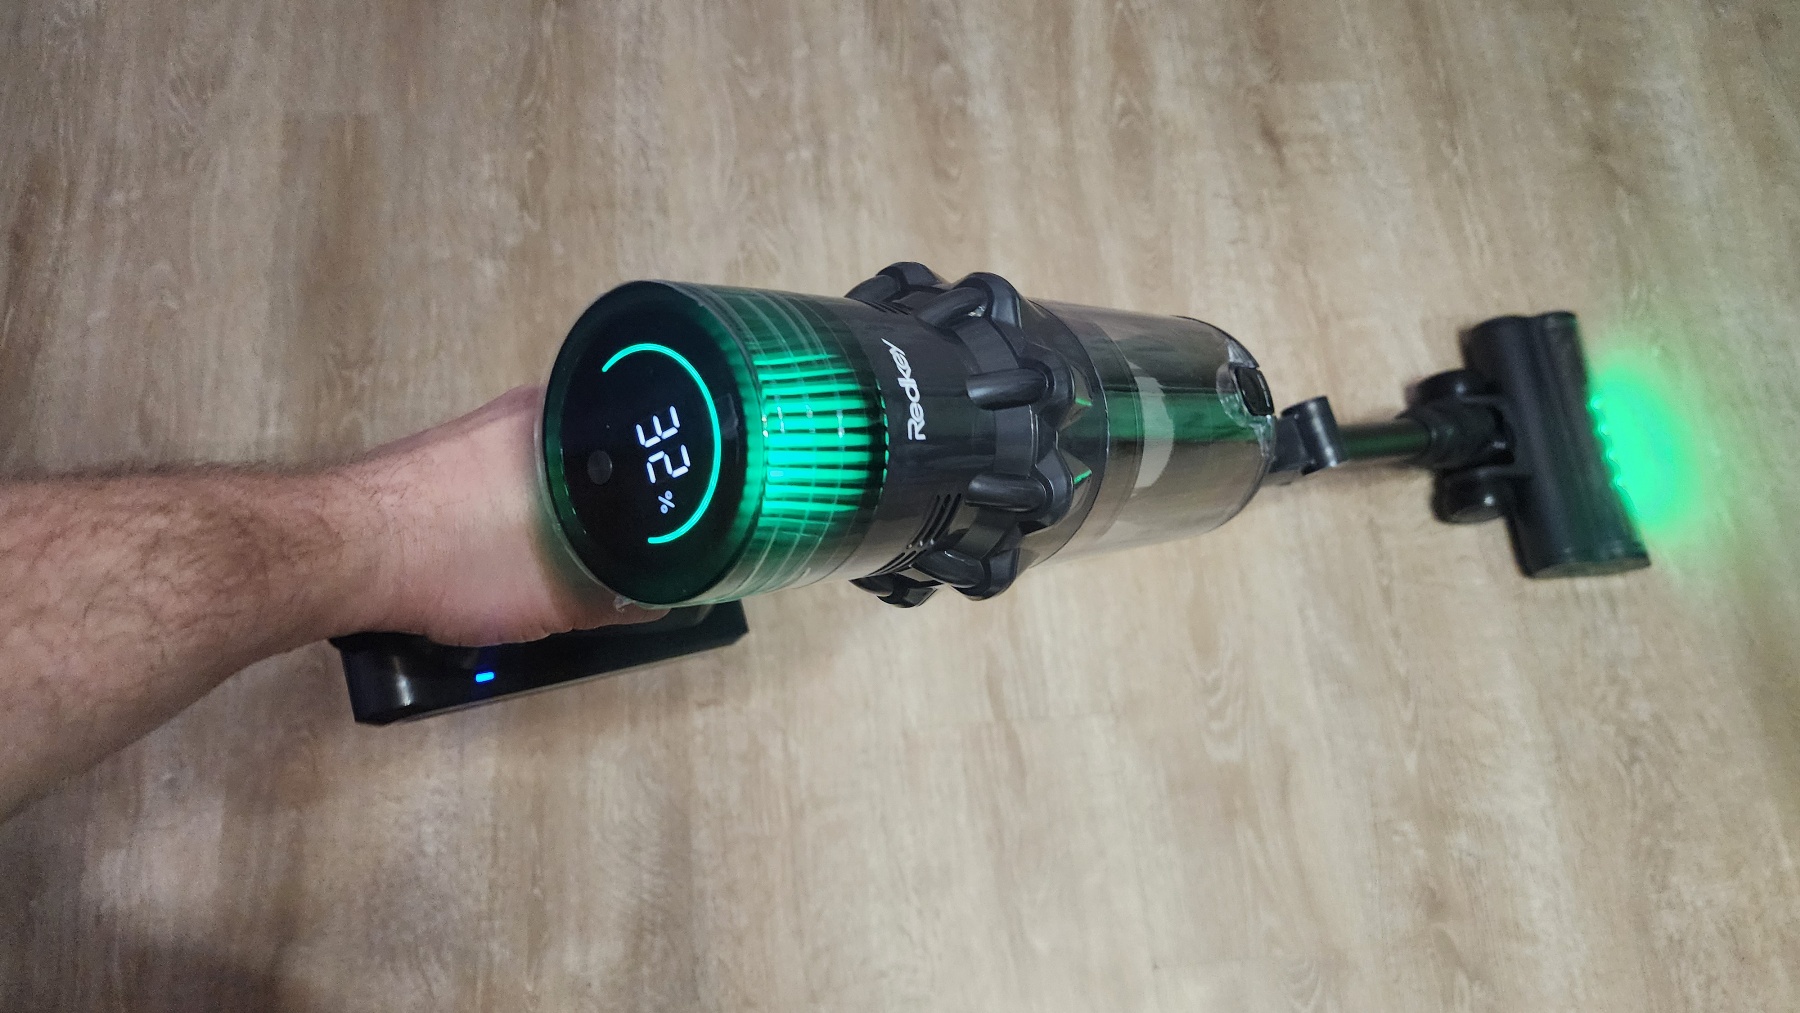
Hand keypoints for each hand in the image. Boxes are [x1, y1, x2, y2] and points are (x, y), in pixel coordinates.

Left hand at [342, 386, 664, 645]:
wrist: (341, 554)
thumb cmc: (450, 556)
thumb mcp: (560, 597)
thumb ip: (620, 599)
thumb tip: (656, 602)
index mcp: (565, 419)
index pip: (648, 442)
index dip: (664, 492)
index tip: (669, 531)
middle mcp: (523, 412)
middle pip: (598, 465)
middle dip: (609, 516)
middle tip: (617, 560)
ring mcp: (477, 433)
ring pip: (548, 480)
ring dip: (558, 524)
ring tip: (558, 570)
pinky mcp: (441, 462)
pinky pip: (502, 490)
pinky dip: (513, 525)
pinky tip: (503, 565)